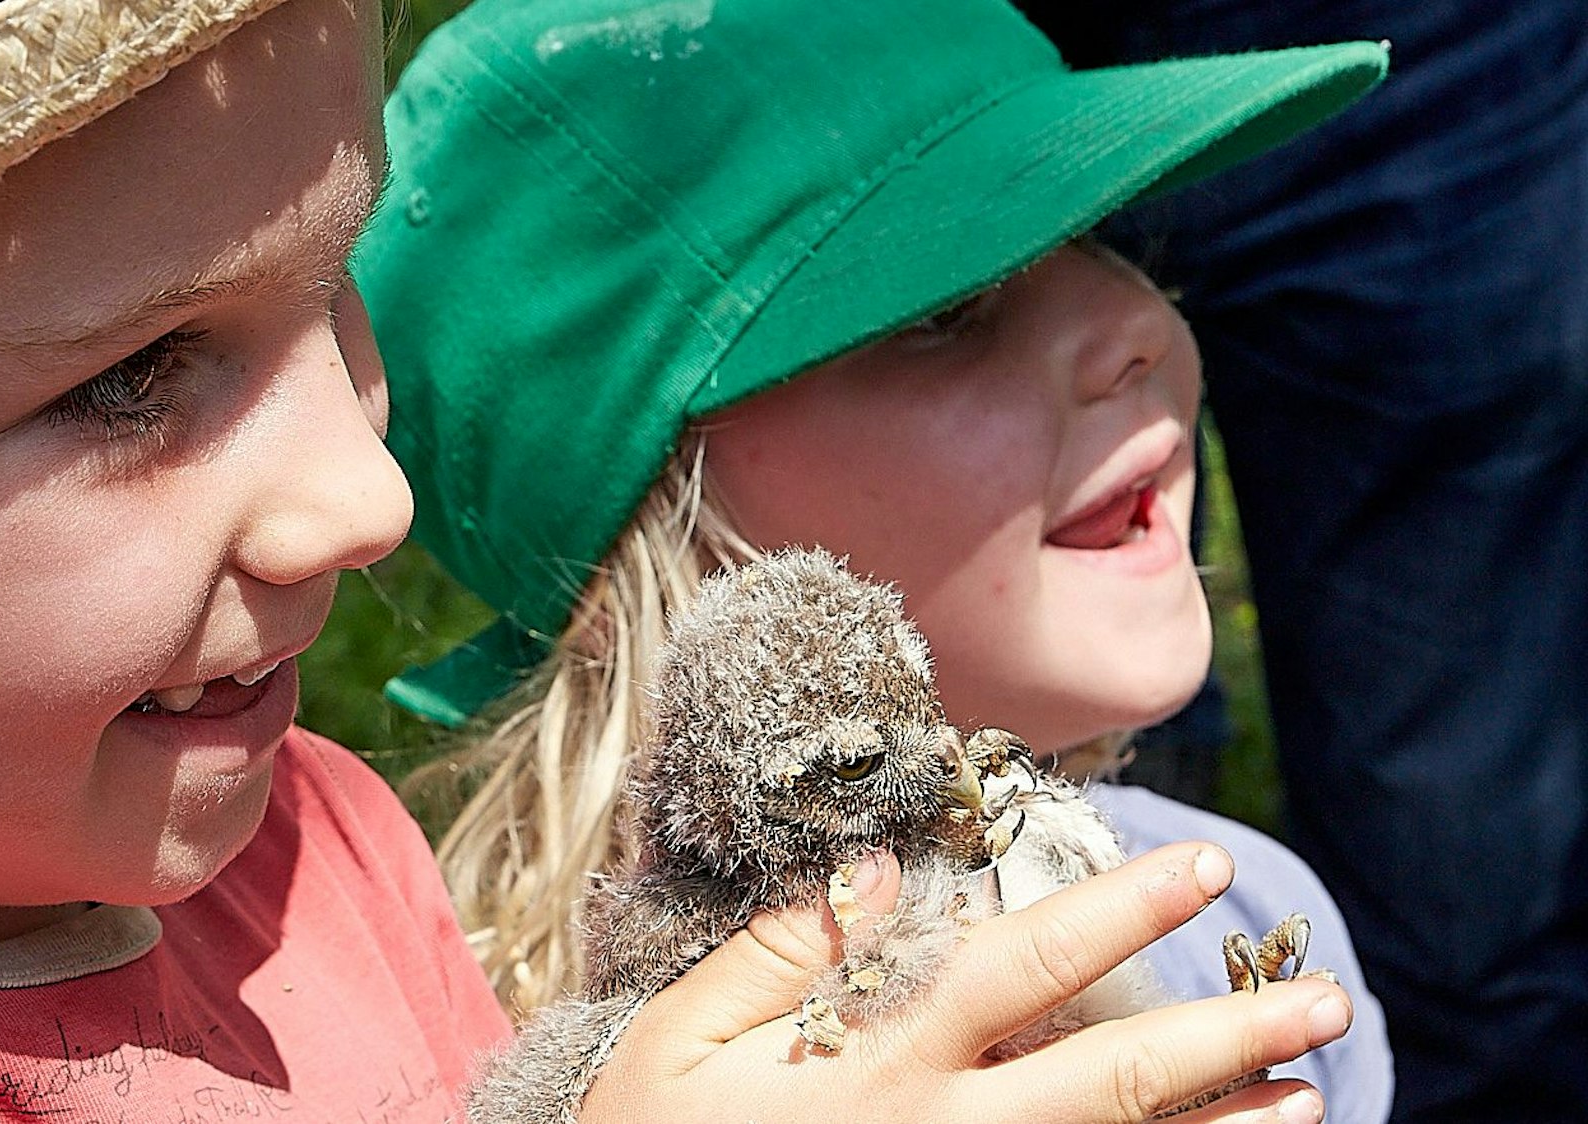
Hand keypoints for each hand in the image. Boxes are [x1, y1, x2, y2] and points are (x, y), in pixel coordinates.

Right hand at [578, 843, 1350, 1123]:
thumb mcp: (679, 1037)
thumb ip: (782, 951)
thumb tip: (882, 869)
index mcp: (873, 1061)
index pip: (1019, 972)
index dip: (1116, 914)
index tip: (1198, 871)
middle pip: (1107, 1082)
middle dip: (1223, 1037)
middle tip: (1322, 996)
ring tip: (1310, 1090)